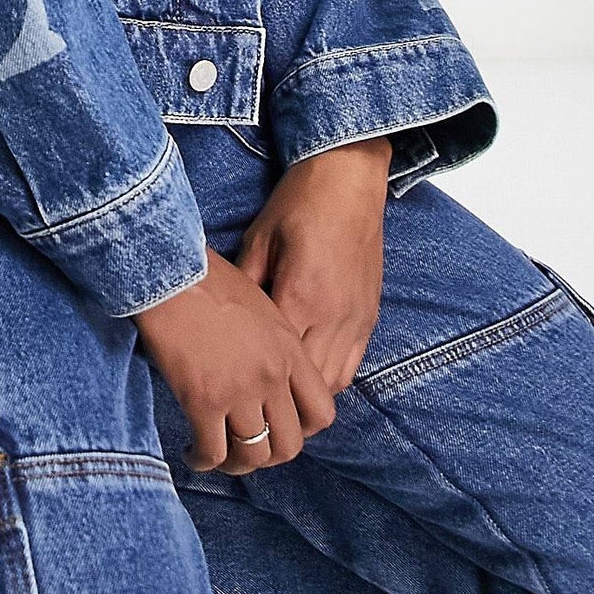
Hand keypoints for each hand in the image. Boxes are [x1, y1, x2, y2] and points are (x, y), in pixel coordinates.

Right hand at [132, 246, 336, 474]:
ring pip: (252, 456)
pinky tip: (192, 453)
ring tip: (217, 456)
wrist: (170, 272)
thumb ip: (274, 344)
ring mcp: (240, 391)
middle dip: (268, 455)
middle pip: (289, 445)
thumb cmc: (208, 279)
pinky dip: (202, 461)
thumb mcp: (260, 306)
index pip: (322, 412)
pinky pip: (212, 452)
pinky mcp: (204, 400)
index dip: (303, 430)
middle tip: (246, 448)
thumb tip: (267, 375)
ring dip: (236, 465)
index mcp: (290, 350)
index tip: (280, 428)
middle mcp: (272, 376)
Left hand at [235, 137, 390, 394]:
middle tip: (252, 416)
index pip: (276, 364)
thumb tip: (223, 321)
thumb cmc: (299, 204)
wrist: (349, 178)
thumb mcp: (259, 239)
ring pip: (334, 383)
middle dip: (281, 405)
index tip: (229, 399)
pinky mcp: (369, 316)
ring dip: (307, 399)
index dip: (253, 386)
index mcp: (300, 298)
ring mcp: (356, 319)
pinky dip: (331, 380)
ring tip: (278, 406)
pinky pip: (352, 365)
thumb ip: (246, 285)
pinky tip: (308, 378)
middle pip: (307, 386)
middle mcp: (333, 317)